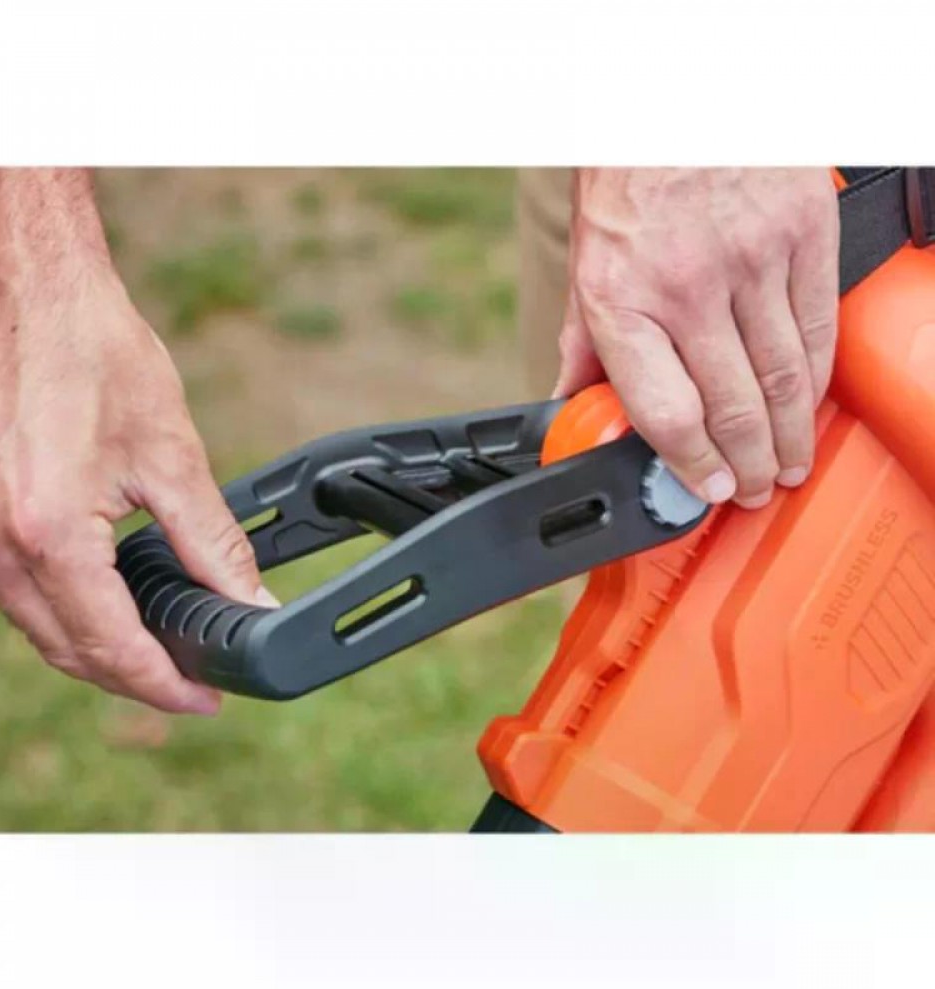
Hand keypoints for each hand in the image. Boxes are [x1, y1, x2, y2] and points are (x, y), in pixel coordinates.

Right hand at [0, 169, 273, 713]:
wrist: (32, 288)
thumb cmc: (94, 352)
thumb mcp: (173, 455)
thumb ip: (211, 542)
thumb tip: (246, 599)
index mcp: (44, 531)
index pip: (108, 643)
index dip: (160, 682)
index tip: (202, 698)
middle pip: (64, 647)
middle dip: (129, 674)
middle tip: (188, 680)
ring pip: (34, 623)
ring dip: (93, 646)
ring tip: (156, 648)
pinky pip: (14, 586)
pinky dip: (61, 607)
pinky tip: (105, 601)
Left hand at [555, 168, 838, 507]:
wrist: (677, 100)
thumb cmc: (627, 185)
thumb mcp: (586, 268)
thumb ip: (584, 345)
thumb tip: (570, 404)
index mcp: (622, 302)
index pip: (666, 412)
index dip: (693, 466)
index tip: (708, 489)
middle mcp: (686, 287)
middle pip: (732, 407)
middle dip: (747, 465)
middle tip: (753, 489)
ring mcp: (750, 261)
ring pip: (782, 378)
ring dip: (788, 436)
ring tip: (785, 465)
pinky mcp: (799, 236)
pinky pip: (816, 329)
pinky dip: (815, 380)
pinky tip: (806, 408)